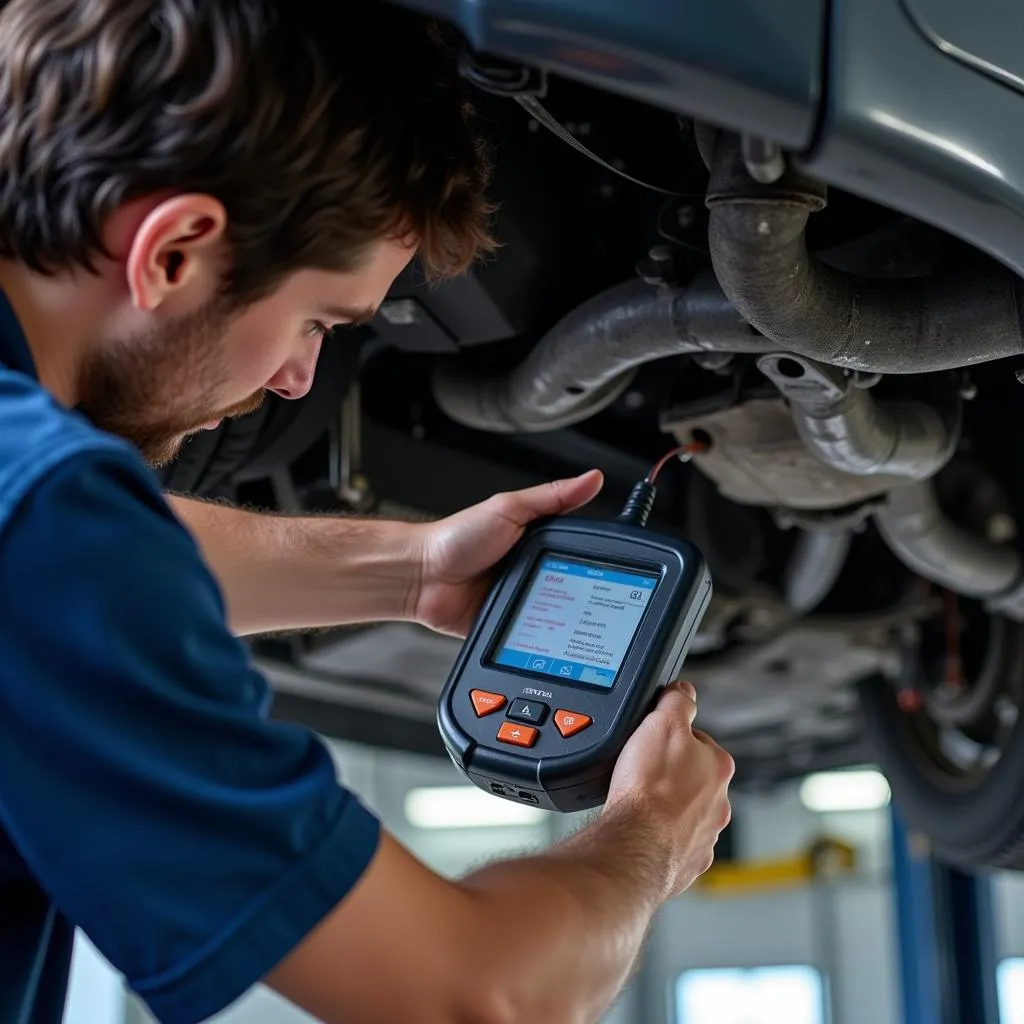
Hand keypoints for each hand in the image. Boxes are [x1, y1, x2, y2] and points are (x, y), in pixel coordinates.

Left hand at [411, 470, 603, 636]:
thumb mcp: (509, 508)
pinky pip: (533, 638)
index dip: (598, 559)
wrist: (420, 577)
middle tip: (597, 601)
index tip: (619, 567)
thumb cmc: (455, 538)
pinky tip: (551, 639)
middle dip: (583, 596)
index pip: (578, 551)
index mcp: (536, 541)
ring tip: (575, 622)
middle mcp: (530, 571)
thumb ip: (552, 497)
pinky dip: (541, 640)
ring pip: (556, 616)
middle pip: (572, 586)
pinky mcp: (508, 628)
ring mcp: (519, 600)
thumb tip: (592, 480)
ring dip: (563, 620)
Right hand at [604, 681, 733, 897]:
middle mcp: (719, 802)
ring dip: (667, 808)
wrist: (634, 844)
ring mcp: (705, 835)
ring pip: (685, 812)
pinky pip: (675, 844)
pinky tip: (643, 830)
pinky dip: (661, 838)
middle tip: (643, 774)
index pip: (698, 741)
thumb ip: (677, 702)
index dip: (672, 739)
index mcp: (718, 766)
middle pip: (693, 778)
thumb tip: (684, 690)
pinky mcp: (687, 862)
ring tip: (640, 803)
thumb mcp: (661, 723)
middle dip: (671, 776)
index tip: (653, 745)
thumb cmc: (648, 789)